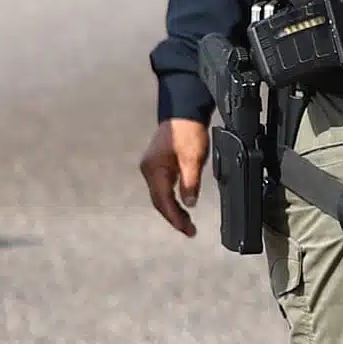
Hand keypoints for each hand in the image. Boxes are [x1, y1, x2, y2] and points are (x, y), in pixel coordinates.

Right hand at [143, 117, 208, 235]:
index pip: (163, 202)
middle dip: (174, 217)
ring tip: (187, 223)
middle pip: (159, 201)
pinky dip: (172, 199)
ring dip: (173, 210)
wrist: (183, 112)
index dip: (175, 218)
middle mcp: (149, 171)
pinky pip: (162, 187)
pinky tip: (181, 205)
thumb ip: (190, 182)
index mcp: (154, 171)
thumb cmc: (188, 131)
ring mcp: (152, 168)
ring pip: (160, 196)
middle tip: (190, 231)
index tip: (188, 231)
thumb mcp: (193, 158)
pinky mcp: (158, 165)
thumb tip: (189, 204)